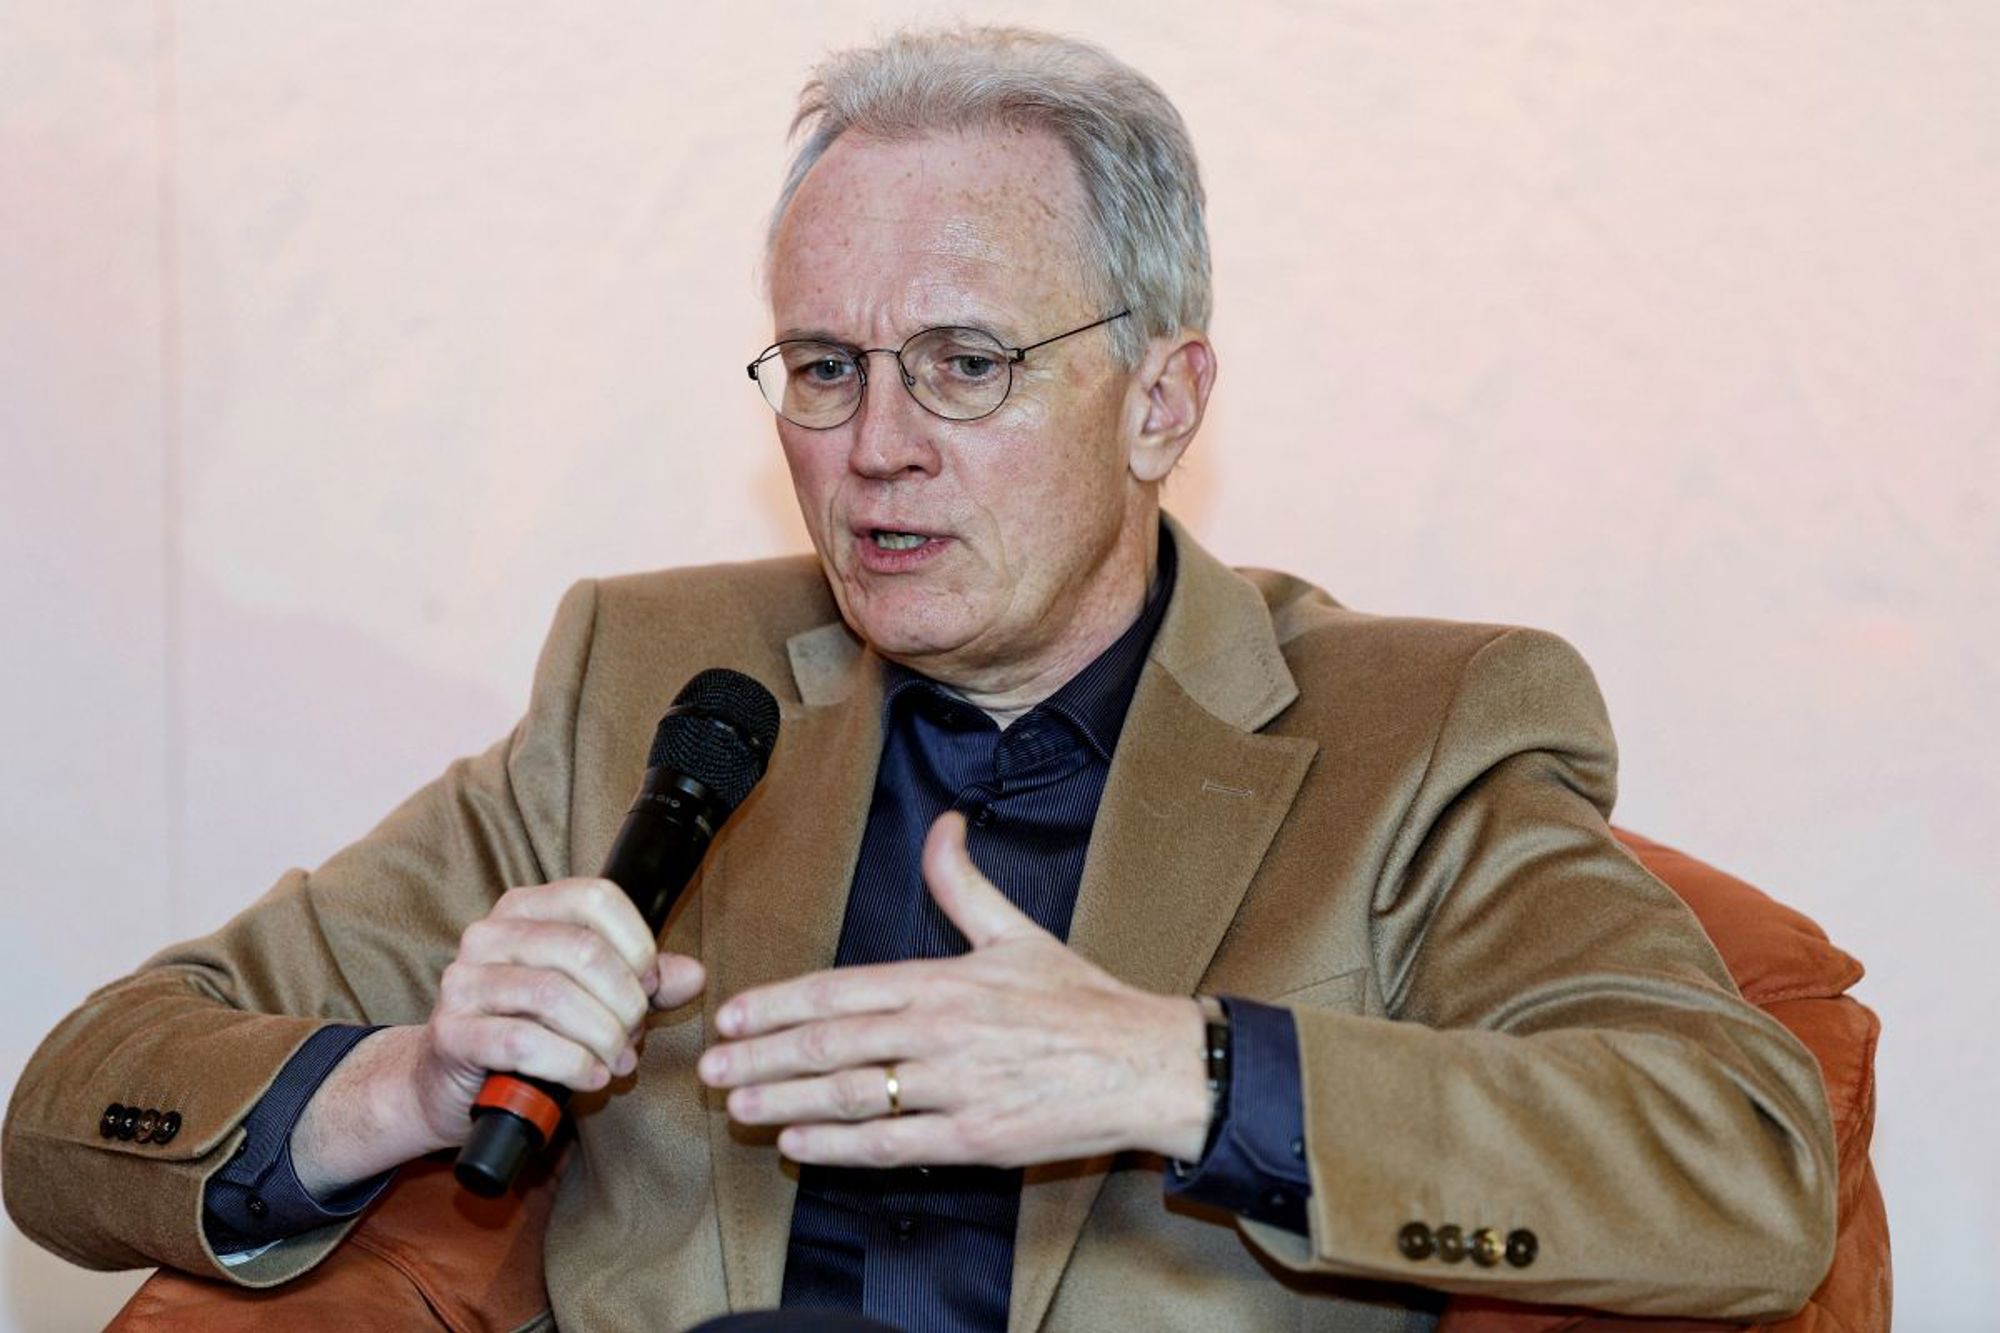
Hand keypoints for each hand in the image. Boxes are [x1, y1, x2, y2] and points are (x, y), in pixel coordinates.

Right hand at [291, 877, 705, 1195]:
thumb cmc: (529, 1031)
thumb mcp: (592, 999)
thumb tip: (693, 975)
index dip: (638, 944)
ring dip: (602, 1036)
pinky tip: (590, 1076)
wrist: (449, 1082)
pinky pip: (522, 1041)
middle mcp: (489, 934)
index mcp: (526, 908)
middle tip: (634, 1037)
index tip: (651, 987)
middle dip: (624, 1001)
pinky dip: (570, 1062)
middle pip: (582, 950)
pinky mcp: (451, 1032)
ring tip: (617, 1062)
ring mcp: (463, 981)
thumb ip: (642, 983)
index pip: (597, 899)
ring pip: (554, 995)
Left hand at [697, 812, 1210, 1168]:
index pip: (842, 990)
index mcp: (944, 981)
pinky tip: (801, 1145)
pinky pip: (894, 1146)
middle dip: (764, 1055)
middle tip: (712, 1066)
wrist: (1146, 1064)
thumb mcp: (1019, 933)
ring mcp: (957, 1087)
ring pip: (853, 1095)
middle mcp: (942, 1032)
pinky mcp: (976, 1138)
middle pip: (833, 1044)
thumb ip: (964, 883)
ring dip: (788, 1101)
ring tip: (740, 1106)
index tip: (735, 1013)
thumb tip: (944, 826)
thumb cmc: (1083, 1003)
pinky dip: (841, 1147)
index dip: (781, 1003)